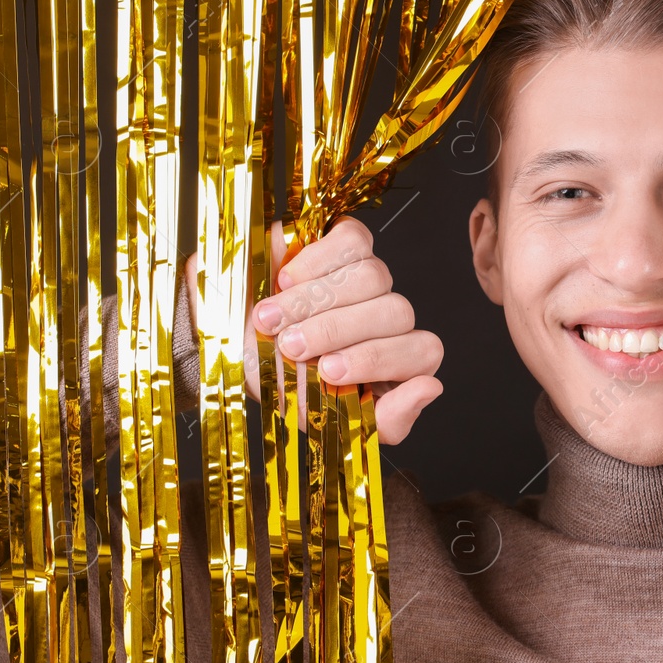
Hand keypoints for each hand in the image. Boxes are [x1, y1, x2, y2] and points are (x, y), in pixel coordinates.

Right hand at [188, 216, 443, 444]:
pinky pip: (352, 241)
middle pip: (396, 312)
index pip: (423, 351)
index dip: (377, 359)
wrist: (229, 344)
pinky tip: (285, 280)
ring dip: (314, 300)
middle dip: (336, 331)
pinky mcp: (348, 243)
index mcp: (399, 361)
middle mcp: (391, 317)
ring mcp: (372, 277)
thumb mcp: (326, 418)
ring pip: (373, 276)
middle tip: (289, 347)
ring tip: (270, 320)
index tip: (327, 371)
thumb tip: (432, 387)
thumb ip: (384, 420)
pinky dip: (316, 260)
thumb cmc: (280, 383)